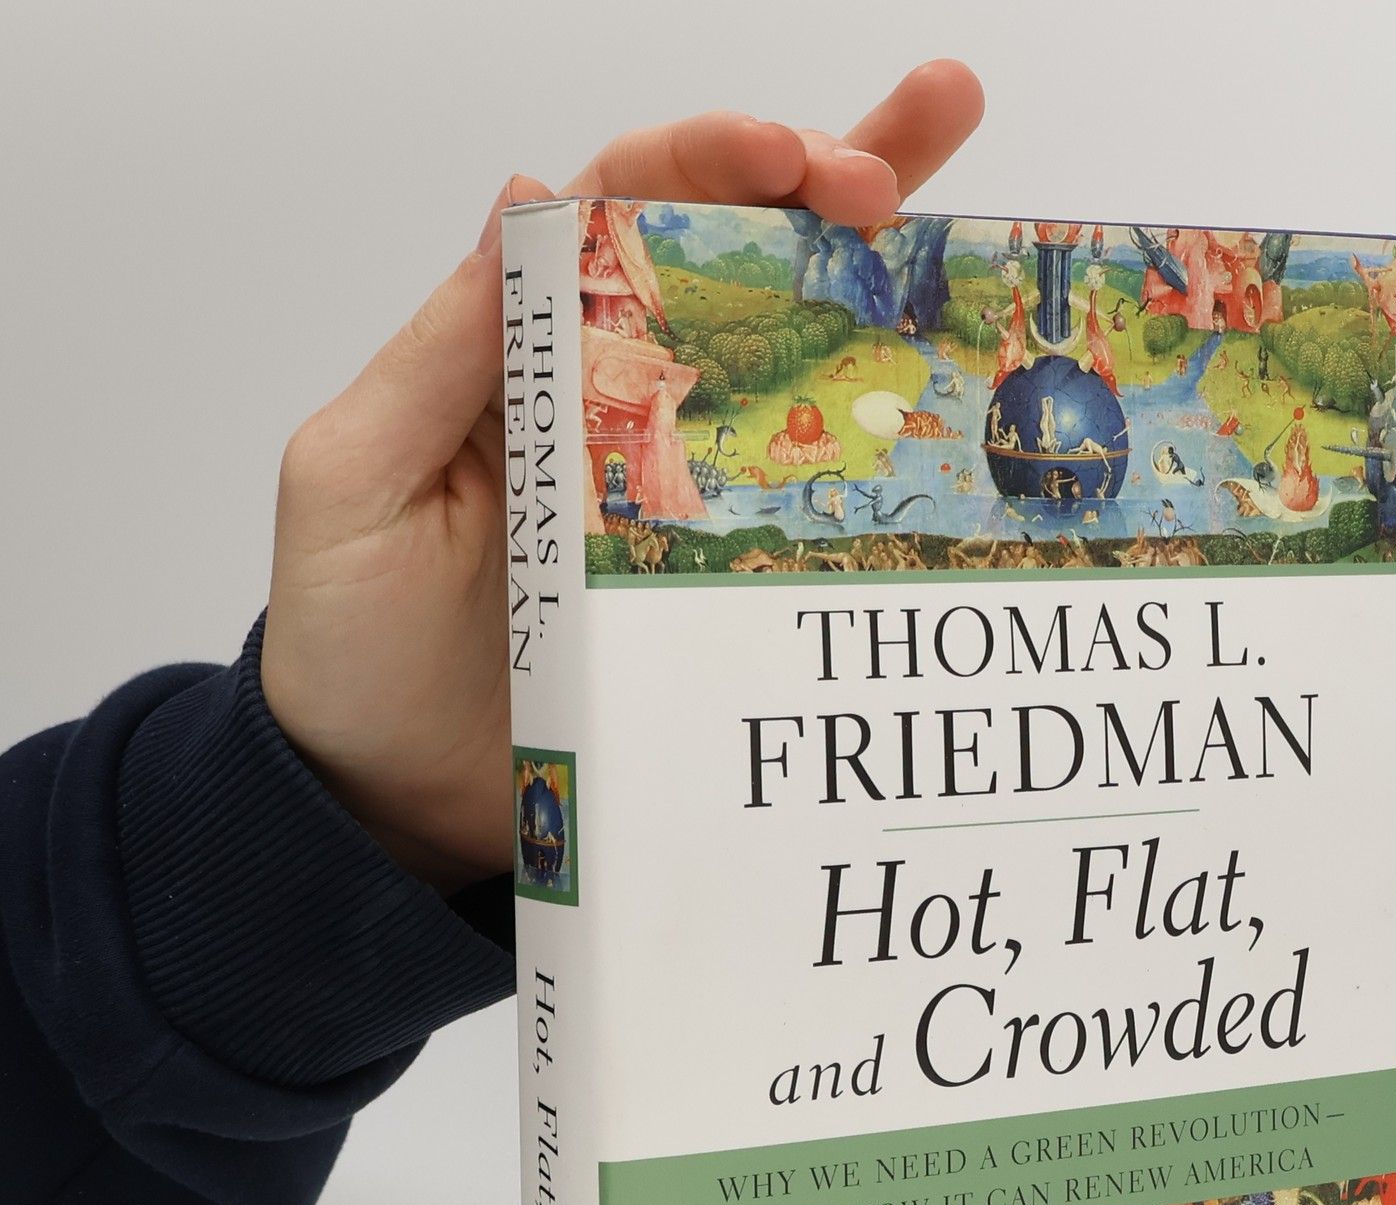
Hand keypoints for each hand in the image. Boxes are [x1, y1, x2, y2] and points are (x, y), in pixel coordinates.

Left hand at [261, 63, 984, 889]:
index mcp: (523, 351)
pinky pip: (807, 493)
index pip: (626, 212)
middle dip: (833, 174)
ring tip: (972, 226)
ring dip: (884, 283)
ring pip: (793, 358)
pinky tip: (950, 405)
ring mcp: (680, 488)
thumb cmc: (349, 641)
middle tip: (922, 137)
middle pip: (734, 254)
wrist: (393, 802)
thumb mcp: (355, 477)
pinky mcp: (719, 576)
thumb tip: (525, 195)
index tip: (797, 158)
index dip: (714, 162)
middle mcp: (615, 398)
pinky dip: (879, 445)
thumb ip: (443, 350)